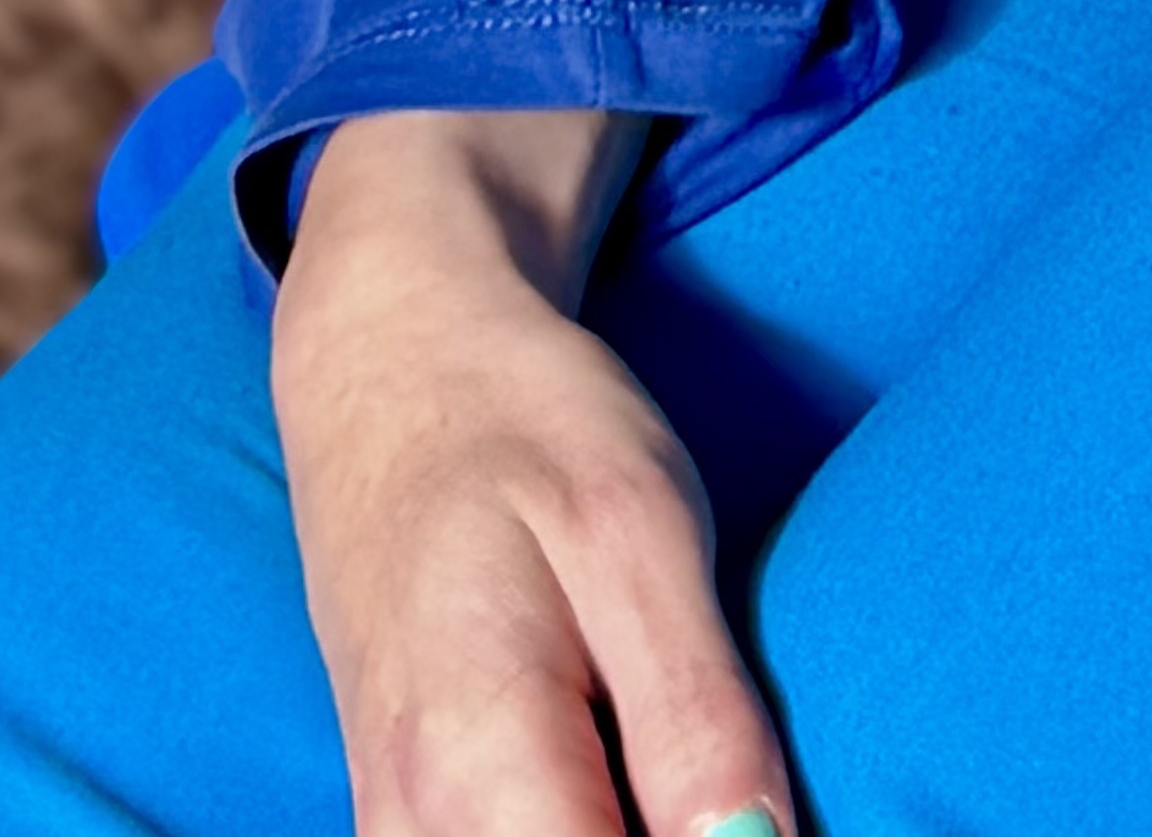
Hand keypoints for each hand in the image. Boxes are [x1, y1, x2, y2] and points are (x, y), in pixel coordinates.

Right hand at [274, 107, 792, 836]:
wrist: (392, 363)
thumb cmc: (521, 423)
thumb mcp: (639, 532)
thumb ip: (698, 722)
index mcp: (477, 772)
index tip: (760, 804)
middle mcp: (411, 833)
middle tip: (734, 765)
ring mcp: (394, 835)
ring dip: (625, 829)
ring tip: (687, 759)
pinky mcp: (401, 823)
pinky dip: (580, 823)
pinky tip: (633, 775)